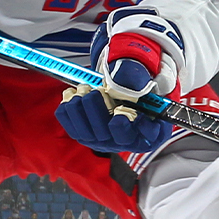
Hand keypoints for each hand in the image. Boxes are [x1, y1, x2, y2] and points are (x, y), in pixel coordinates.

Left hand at [54, 8, 183, 153]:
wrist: (121, 87)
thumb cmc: (136, 85)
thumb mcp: (143, 77)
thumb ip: (136, 78)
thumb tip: (122, 83)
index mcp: (150, 131)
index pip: (148, 137)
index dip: (138, 125)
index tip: (126, 109)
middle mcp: (127, 140)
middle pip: (111, 135)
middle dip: (99, 109)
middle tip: (96, 90)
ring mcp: (105, 141)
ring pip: (87, 132)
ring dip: (81, 107)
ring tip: (84, 88)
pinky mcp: (86, 136)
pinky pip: (71, 127)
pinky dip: (68, 108)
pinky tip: (73, 95)